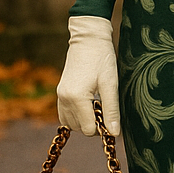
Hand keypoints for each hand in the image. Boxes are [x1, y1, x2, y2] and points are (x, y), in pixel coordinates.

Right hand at [56, 16, 120, 135]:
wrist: (88, 39)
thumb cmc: (102, 59)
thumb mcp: (110, 84)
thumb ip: (111, 110)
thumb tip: (113, 133)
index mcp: (77, 98)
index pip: (89, 129)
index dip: (102, 127)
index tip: (111, 115)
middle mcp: (64, 99)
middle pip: (79, 128)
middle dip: (94, 124)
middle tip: (105, 106)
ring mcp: (60, 96)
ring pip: (71, 123)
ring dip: (85, 120)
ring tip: (97, 104)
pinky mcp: (60, 92)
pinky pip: (65, 114)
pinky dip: (77, 115)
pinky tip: (88, 103)